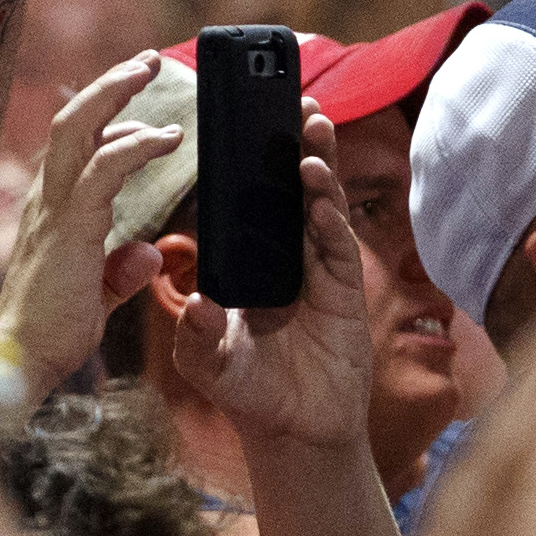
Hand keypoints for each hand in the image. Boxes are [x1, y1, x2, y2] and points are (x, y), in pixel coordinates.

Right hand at [0, 53, 178, 395]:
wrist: (23, 360)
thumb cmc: (52, 332)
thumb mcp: (96, 296)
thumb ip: (120, 271)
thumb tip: (149, 252)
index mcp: (49, 211)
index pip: (73, 147)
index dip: (105, 118)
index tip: (140, 106)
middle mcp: (46, 199)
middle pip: (72, 120)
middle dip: (110, 84)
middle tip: (147, 60)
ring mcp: (54, 208)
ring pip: (80, 126)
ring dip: (117, 92)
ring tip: (152, 68)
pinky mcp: (71, 225)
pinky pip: (104, 167)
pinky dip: (138, 144)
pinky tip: (169, 138)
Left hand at [180, 101, 373, 453]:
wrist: (294, 434)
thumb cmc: (250, 392)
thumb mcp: (208, 362)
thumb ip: (196, 334)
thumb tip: (191, 300)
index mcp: (251, 262)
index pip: (253, 201)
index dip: (255, 162)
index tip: (248, 118)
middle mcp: (286, 258)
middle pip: (293, 190)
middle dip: (297, 145)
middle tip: (296, 101)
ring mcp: (319, 272)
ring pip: (321, 207)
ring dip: (319, 168)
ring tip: (312, 132)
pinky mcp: (344, 292)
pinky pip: (336, 246)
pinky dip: (328, 218)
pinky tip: (317, 195)